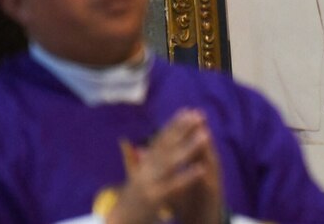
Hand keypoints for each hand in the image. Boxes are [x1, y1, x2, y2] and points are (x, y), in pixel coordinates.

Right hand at [108, 109, 222, 223]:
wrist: (118, 223)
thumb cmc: (130, 203)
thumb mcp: (135, 179)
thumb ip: (140, 163)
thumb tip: (140, 146)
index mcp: (143, 166)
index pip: (160, 141)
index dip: (173, 125)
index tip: (187, 111)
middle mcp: (145, 171)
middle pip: (166, 146)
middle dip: (183, 130)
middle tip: (200, 115)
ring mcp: (149, 184)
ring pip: (171, 162)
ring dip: (189, 147)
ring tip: (205, 135)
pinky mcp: (154, 200)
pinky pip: (174, 187)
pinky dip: (187, 177)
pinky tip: (201, 168)